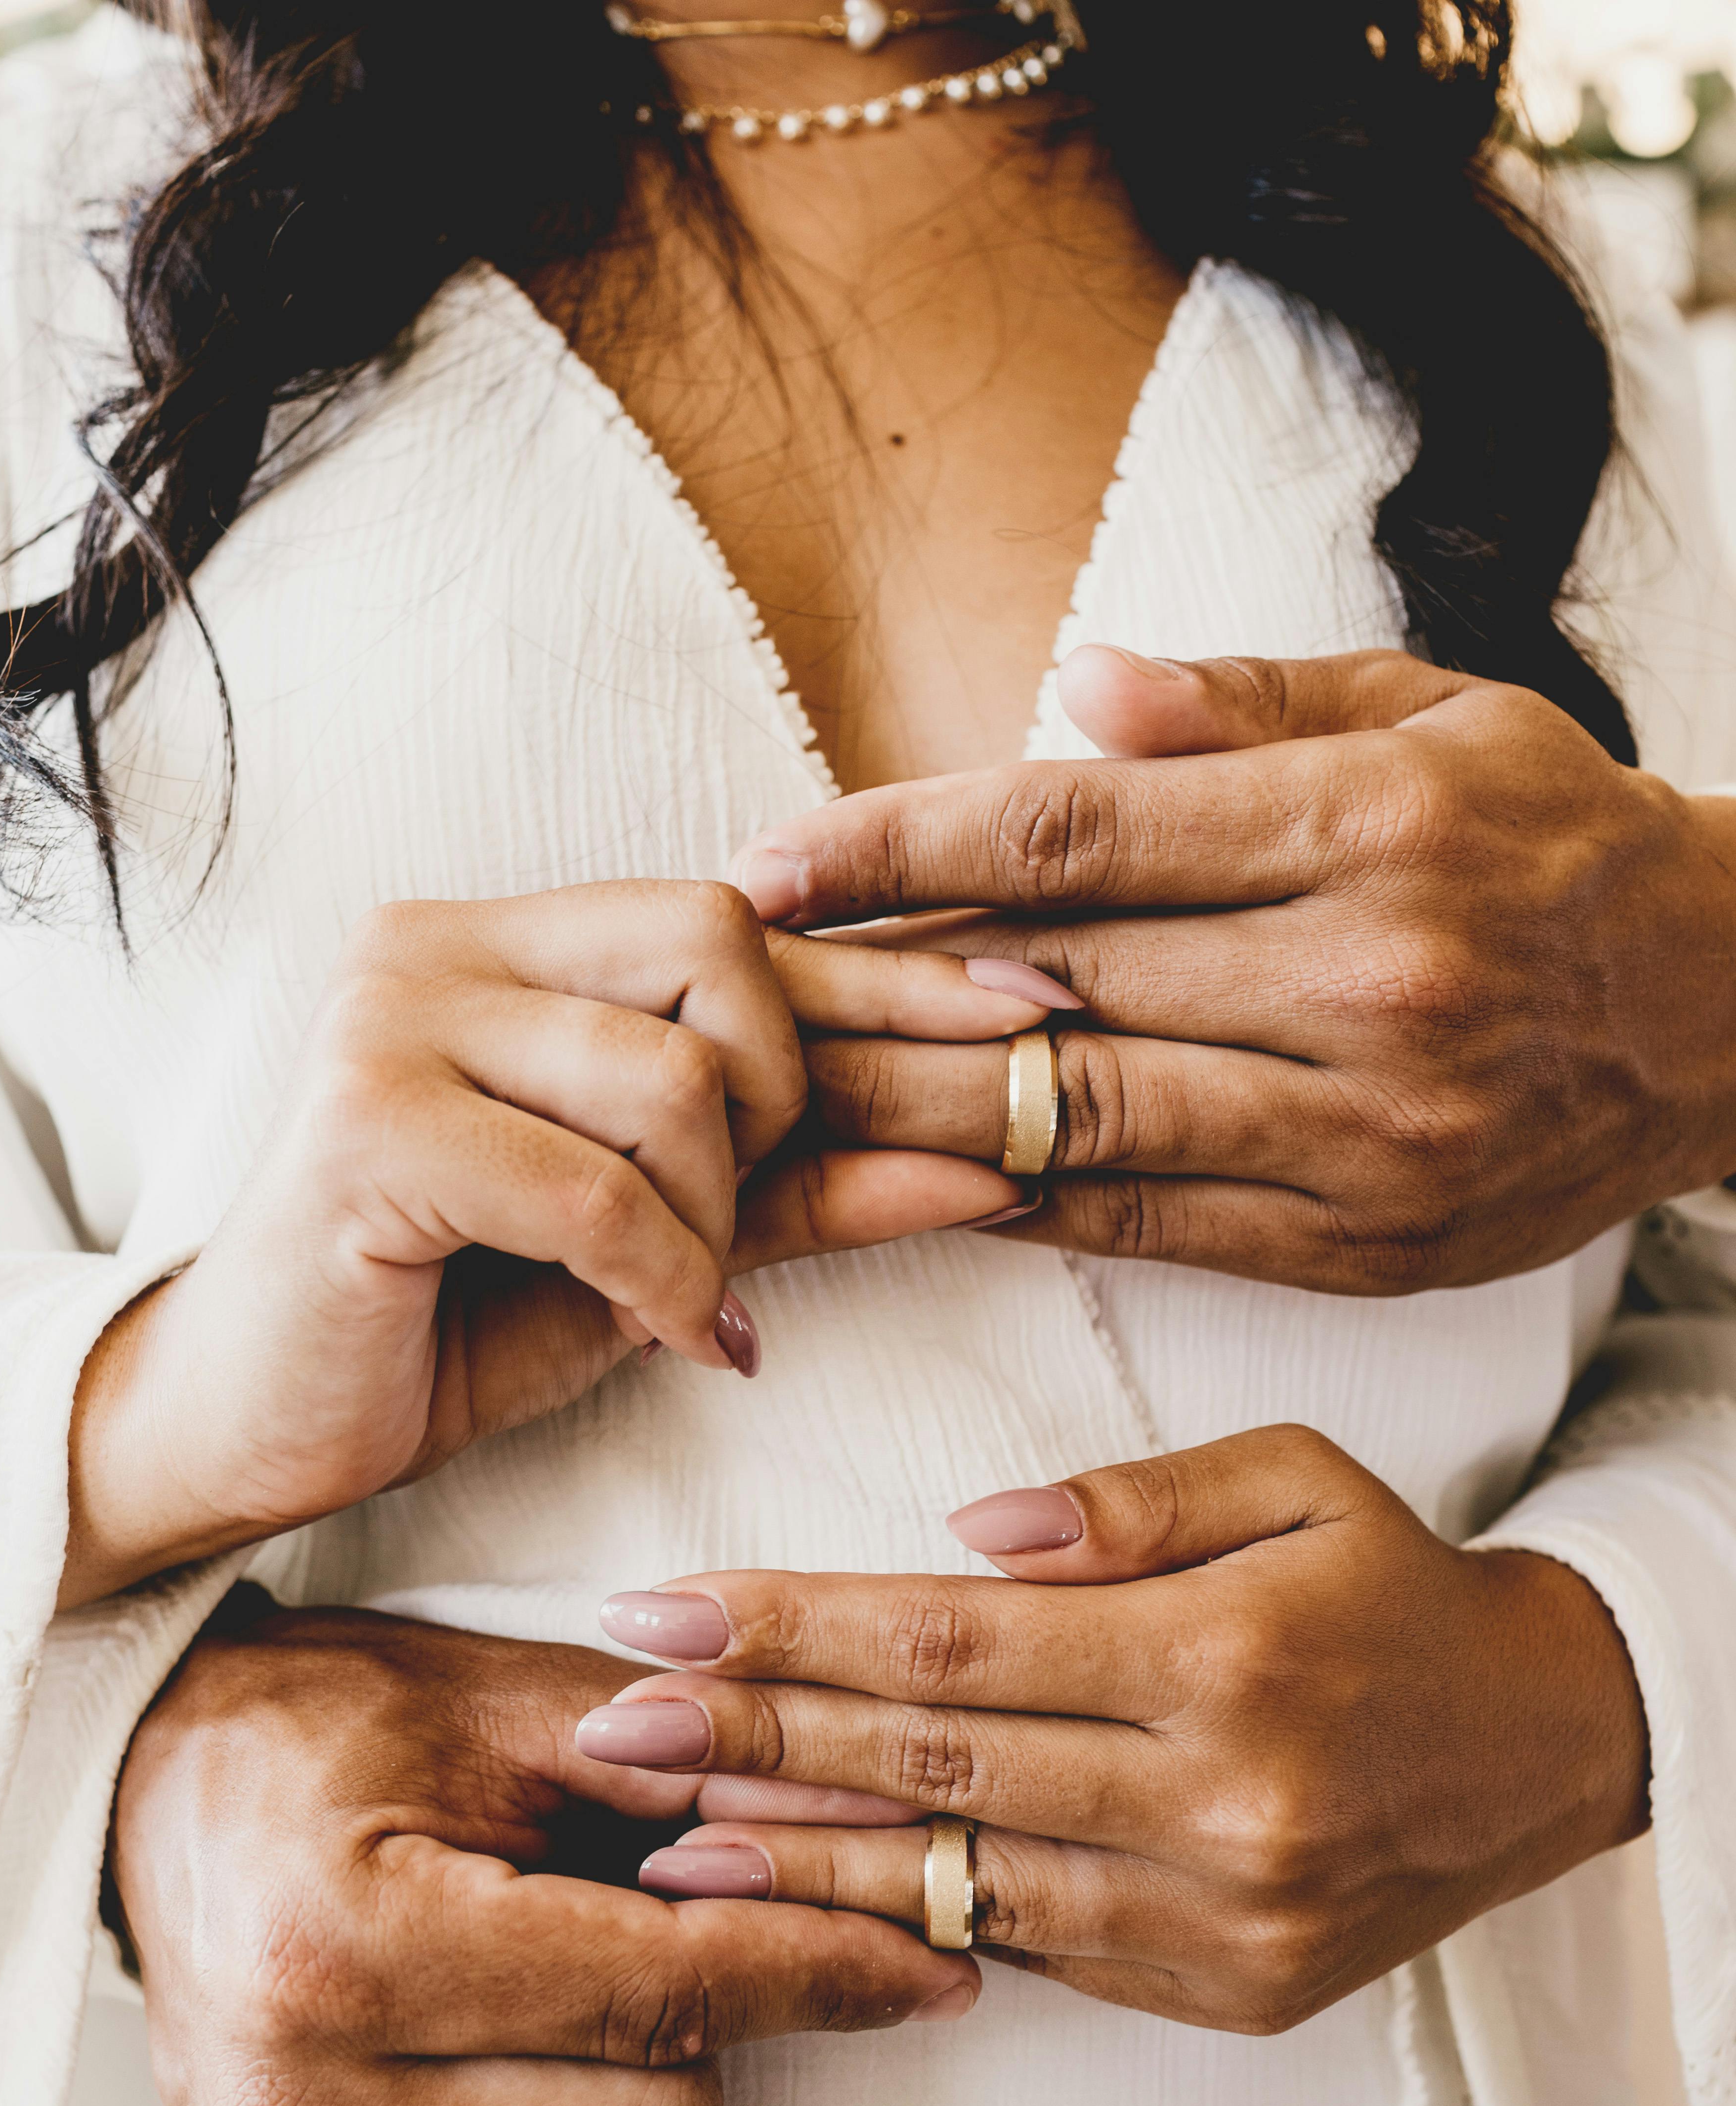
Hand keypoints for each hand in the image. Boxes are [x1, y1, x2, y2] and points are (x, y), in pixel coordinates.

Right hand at [63, 879, 1040, 1606]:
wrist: (245, 1422)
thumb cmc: (447, 1322)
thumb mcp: (657, 1246)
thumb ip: (801, 1188)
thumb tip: (988, 1158)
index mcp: (506, 945)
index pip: (742, 918)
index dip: (897, 968)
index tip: (1038, 1009)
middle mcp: (440, 945)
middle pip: (721, 945)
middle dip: (784, 1098)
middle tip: (744, 1219)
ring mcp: (389, 1021)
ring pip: (669, 1075)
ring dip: (716, 1215)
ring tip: (680, 1297)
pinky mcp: (364, 1127)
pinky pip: (596, 1189)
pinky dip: (661, 1281)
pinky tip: (667, 1337)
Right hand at [109, 1598, 977, 2105]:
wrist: (151, 1797)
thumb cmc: (330, 1730)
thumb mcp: (510, 1708)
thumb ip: (701, 1771)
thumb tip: (885, 1822)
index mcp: (339, 1949)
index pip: (662, 1991)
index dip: (822, 1969)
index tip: (933, 1960)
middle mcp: (294, 2102)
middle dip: (711, 2025)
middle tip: (672, 1923)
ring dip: (645, 2097)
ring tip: (574, 1982)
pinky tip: (515, 2056)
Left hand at [579, 1428, 1649, 2030]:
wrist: (1544, 1748)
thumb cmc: (1395, 1587)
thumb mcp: (1298, 1481)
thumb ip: (1133, 1504)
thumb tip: (969, 1536)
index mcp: (1224, 1653)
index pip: (952, 1641)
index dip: (790, 1627)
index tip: (660, 1614)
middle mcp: (1217, 1799)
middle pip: (931, 1763)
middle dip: (750, 1741)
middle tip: (608, 1727)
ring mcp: (1219, 1915)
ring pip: (961, 1883)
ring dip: (796, 1858)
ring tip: (658, 1838)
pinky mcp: (1224, 1992)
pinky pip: (1034, 1950)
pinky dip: (908, 1921)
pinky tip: (804, 1897)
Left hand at [735, 647, 1735, 1293]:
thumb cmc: (1558, 835)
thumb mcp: (1438, 710)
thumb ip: (1251, 700)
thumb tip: (1074, 685)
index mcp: (1366, 826)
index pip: (1074, 829)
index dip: (898, 843)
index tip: (768, 861)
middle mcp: (1364, 983)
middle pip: (1054, 986)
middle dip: (868, 989)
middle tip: (725, 992)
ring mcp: (1366, 1131)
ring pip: (1085, 1121)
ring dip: (910, 1115)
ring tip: (777, 1101)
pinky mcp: (1366, 1243)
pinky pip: (1153, 1228)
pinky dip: (1022, 1205)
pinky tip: (910, 1187)